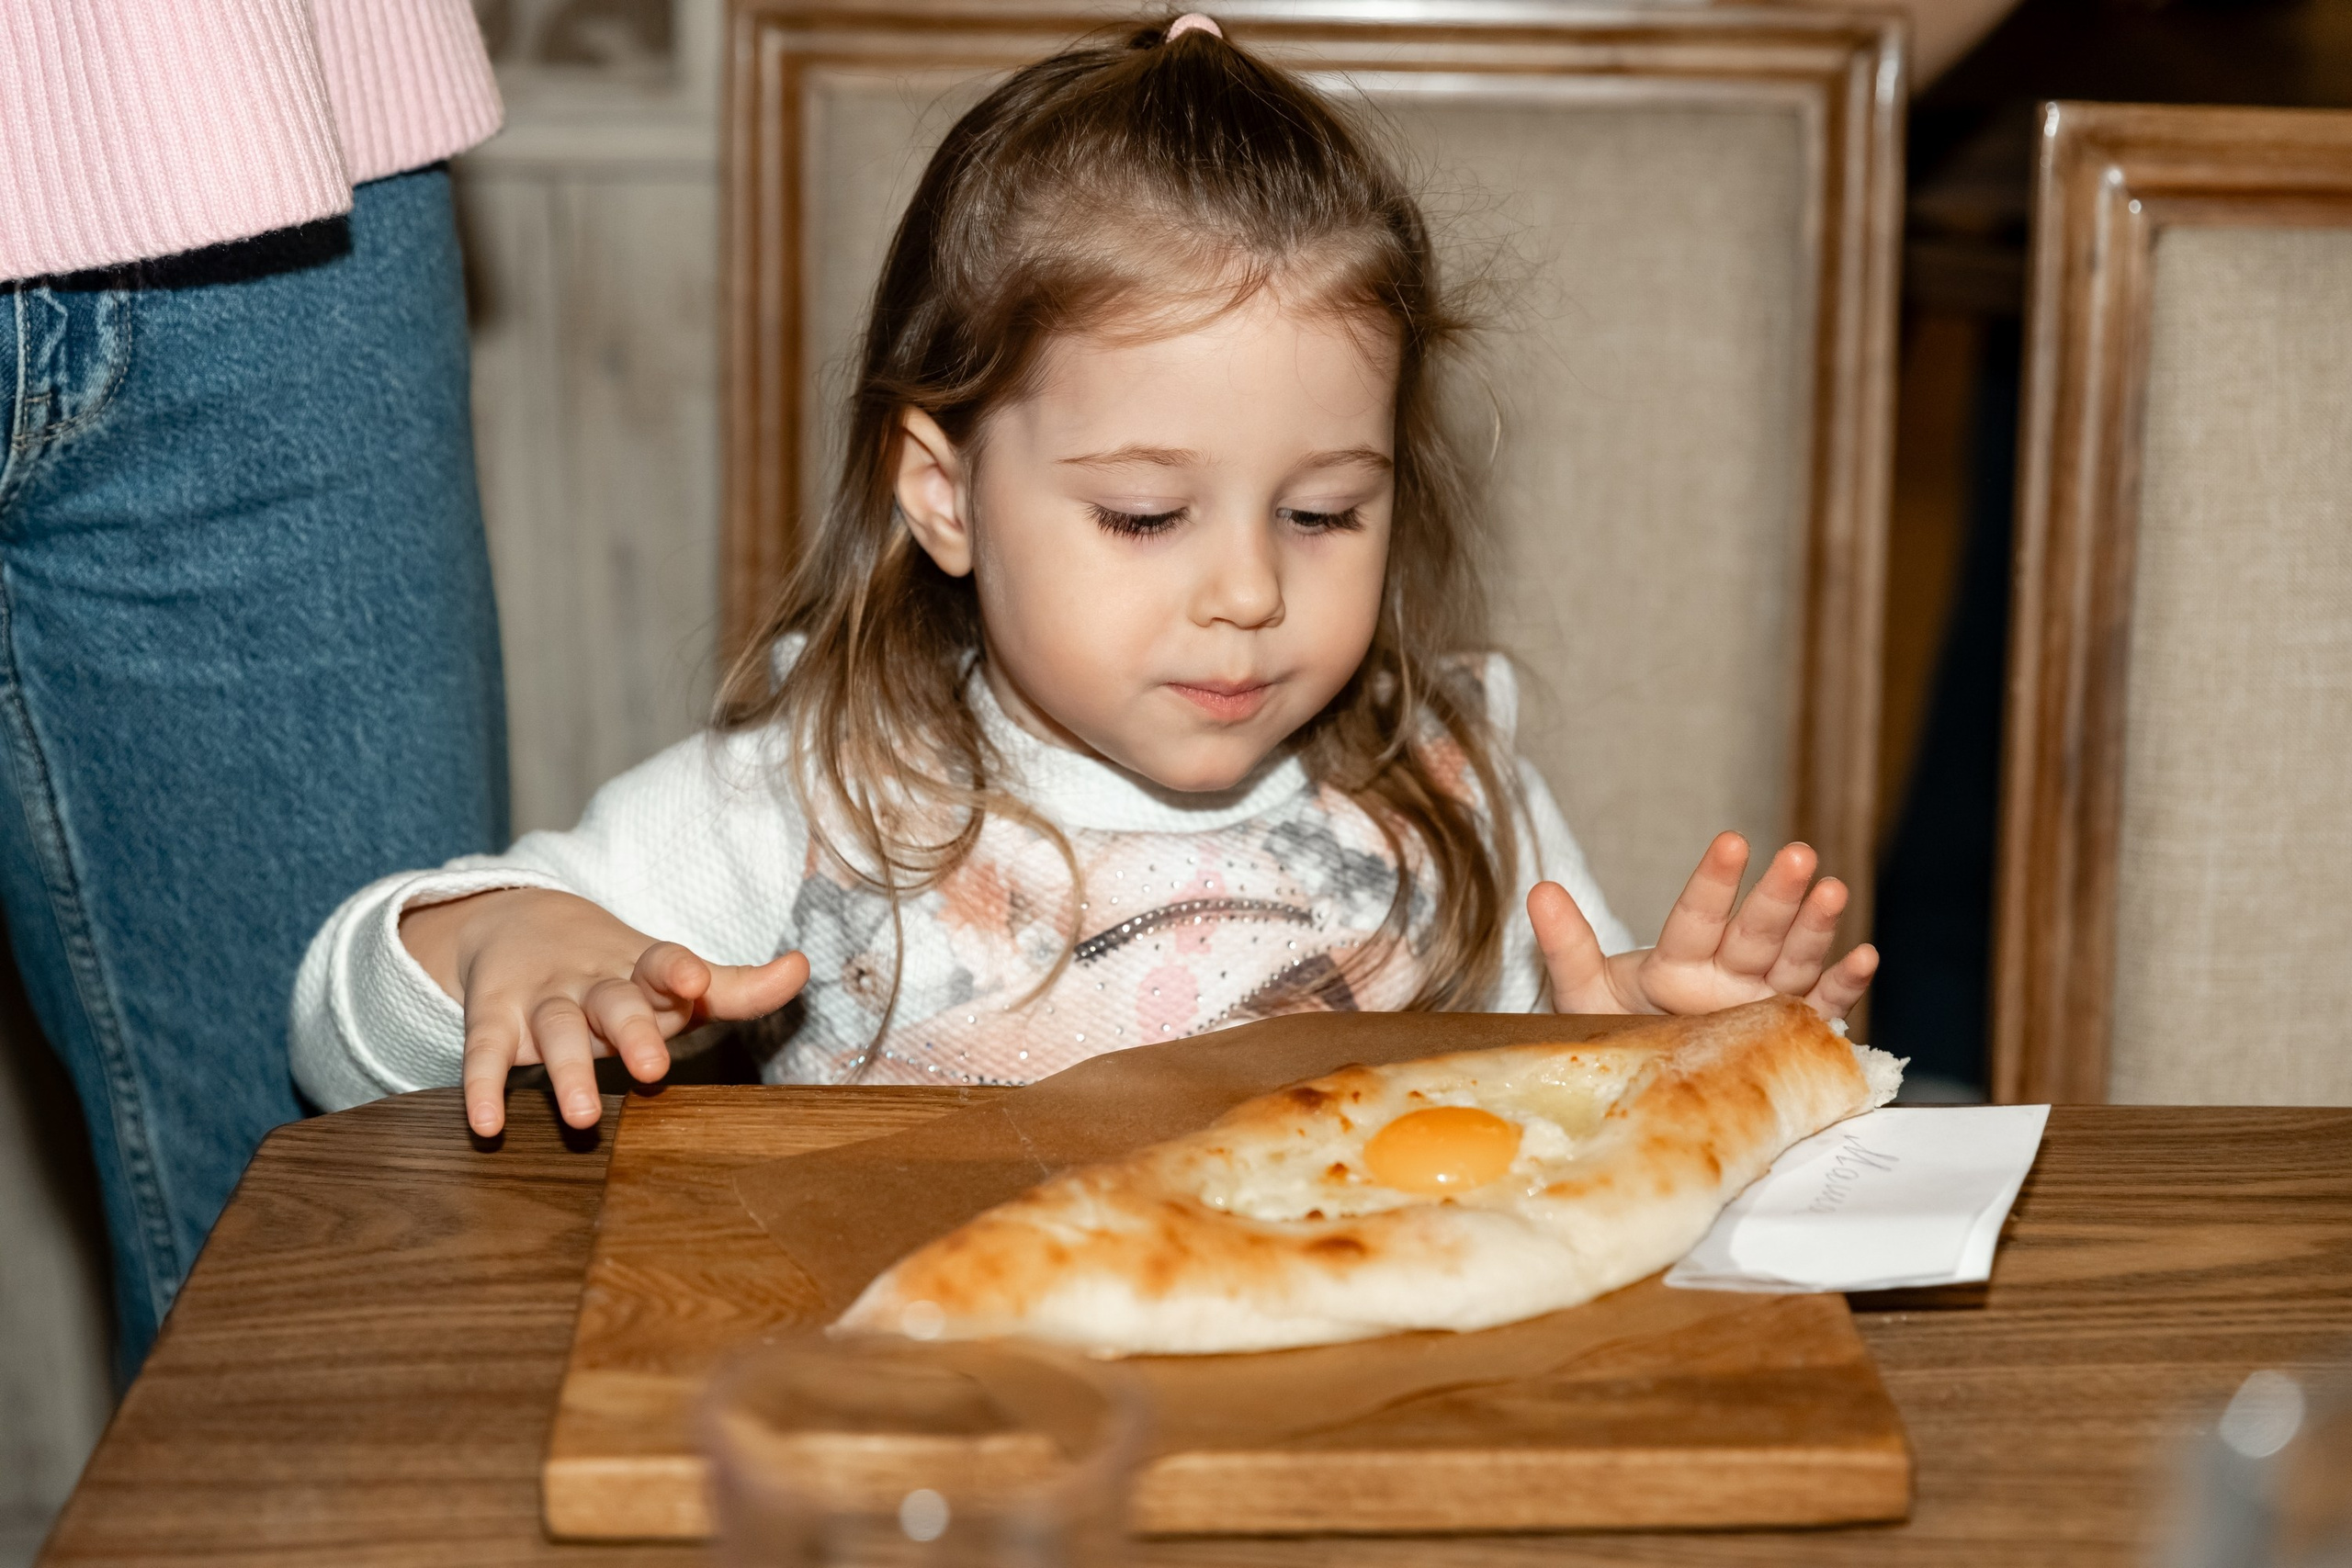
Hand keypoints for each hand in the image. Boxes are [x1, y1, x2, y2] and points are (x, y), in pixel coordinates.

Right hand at [400, 888, 809, 1135]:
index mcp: (642, 971)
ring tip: (581, 1117)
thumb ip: (738, 986)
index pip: (663, 962)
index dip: (679, 972)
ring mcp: (542, 1002)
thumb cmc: (620, 972)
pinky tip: (486, 1123)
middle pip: (614, 1002)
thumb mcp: (674, 976)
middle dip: (632, 1032)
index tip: (694, 983)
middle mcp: (594, 984)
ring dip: (566, 1072)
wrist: (521, 923)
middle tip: (651, 1068)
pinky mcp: (494, 1023)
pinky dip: (483, 1086)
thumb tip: (803, 968)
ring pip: (556, 1031)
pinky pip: (485, 1055)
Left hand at [1528, 832, 1877, 1020]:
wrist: (1642, 1088)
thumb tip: (1538, 889)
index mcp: (1677, 961)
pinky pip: (1821, 1008)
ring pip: (1792, 958)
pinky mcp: (1788, 1033)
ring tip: (1833, 889)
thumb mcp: (1583, 996)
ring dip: (1814, 927)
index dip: (1714, 882)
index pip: (1696, 917)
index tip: (1731, 843)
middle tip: (1799, 856)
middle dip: (1777, 896)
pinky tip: (1865, 957)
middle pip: (1753, 931)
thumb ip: (1566, 947)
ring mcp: (1760, 1001)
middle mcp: (1725, 975)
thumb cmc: (1616, 1036)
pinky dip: (1843, 985)